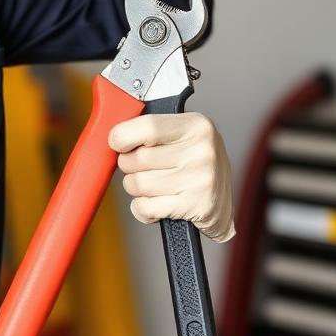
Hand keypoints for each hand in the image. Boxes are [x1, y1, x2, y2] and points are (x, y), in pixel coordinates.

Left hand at [110, 112, 234, 241]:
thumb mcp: (182, 136)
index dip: (122, 136)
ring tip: (152, 185)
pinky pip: (145, 207)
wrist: (223, 205)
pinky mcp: (194, 206)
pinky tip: (157, 203)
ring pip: (138, 184)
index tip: (117, 142)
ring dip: (136, 189)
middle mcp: (201, 150)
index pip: (147, 126)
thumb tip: (112, 132)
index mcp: (196, 126)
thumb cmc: (195, 165)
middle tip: (141, 168)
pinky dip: (142, 209)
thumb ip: (150, 129)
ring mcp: (200, 179)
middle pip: (138, 158)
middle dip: (129, 166)